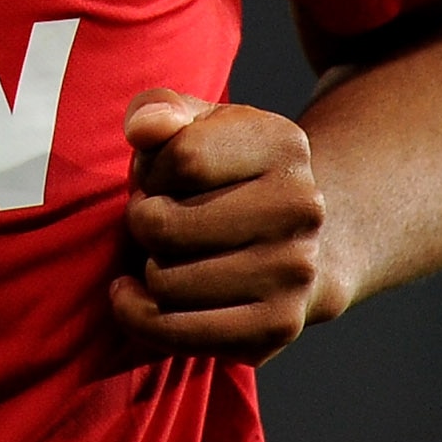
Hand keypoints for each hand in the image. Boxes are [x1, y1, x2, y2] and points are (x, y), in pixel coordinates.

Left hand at [107, 89, 332, 362]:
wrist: (303, 243)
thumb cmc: (228, 175)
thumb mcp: (199, 124)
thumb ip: (161, 108)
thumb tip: (144, 129)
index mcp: (283, 144)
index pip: (180, 157)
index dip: (152, 170)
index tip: (162, 176)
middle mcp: (302, 208)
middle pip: (165, 225)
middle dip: (143, 221)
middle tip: (162, 218)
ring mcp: (294, 273)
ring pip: (165, 282)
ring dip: (147, 267)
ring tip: (171, 253)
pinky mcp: (277, 328)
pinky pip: (177, 334)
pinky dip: (140, 317)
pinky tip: (138, 295)